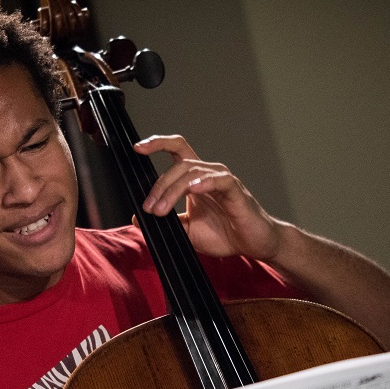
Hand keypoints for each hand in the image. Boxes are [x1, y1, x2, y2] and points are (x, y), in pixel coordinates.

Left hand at [133, 134, 282, 259]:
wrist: (252, 245)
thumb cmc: (225, 234)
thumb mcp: (187, 230)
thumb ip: (166, 222)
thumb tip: (137, 217)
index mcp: (196, 179)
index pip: (177, 150)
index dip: (158, 143)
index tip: (137, 147)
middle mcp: (208, 174)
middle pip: (179, 165)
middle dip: (159, 186)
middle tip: (148, 208)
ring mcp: (222, 180)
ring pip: (193, 172)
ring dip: (173, 191)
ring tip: (161, 210)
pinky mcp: (236, 191)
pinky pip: (220, 179)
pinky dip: (204, 182)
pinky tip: (193, 190)